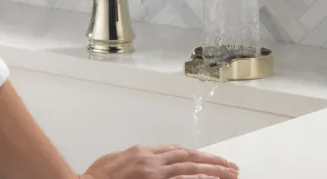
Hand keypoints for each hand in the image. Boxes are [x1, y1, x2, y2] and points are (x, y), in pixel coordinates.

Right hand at [80, 144, 238, 178]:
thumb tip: (145, 160)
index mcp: (142, 152)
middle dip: (212, 161)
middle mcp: (150, 159)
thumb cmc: (96, 177)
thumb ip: (135, 159)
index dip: (195, 155)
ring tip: (230, 174)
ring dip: (213, 170)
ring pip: (190, 167)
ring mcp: (153, 173)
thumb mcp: (116, 160)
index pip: (175, 150)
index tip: (209, 159)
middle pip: (188, 157)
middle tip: (231, 166)